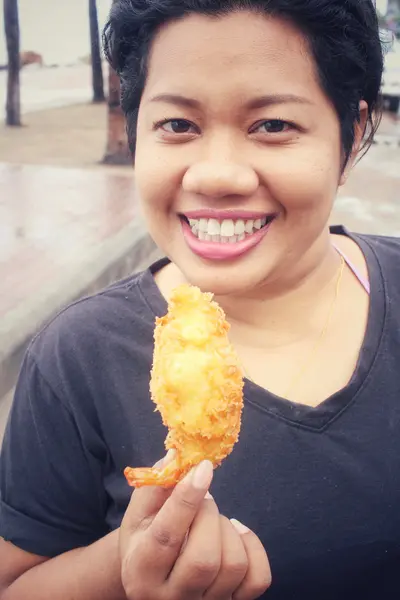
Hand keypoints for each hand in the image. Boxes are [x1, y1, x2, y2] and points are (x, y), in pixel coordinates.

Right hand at [119, 454, 270, 599]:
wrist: (153, 579)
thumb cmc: (145, 539)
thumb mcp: (139, 514)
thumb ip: (156, 485)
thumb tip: (178, 456)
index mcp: (140, 572)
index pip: (166, 537)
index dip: (187, 499)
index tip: (203, 468)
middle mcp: (170, 598)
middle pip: (204, 558)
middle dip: (208, 515)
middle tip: (202, 500)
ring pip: (233, 565)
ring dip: (227, 529)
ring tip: (211, 520)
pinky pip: (258, 578)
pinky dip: (252, 546)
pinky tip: (235, 534)